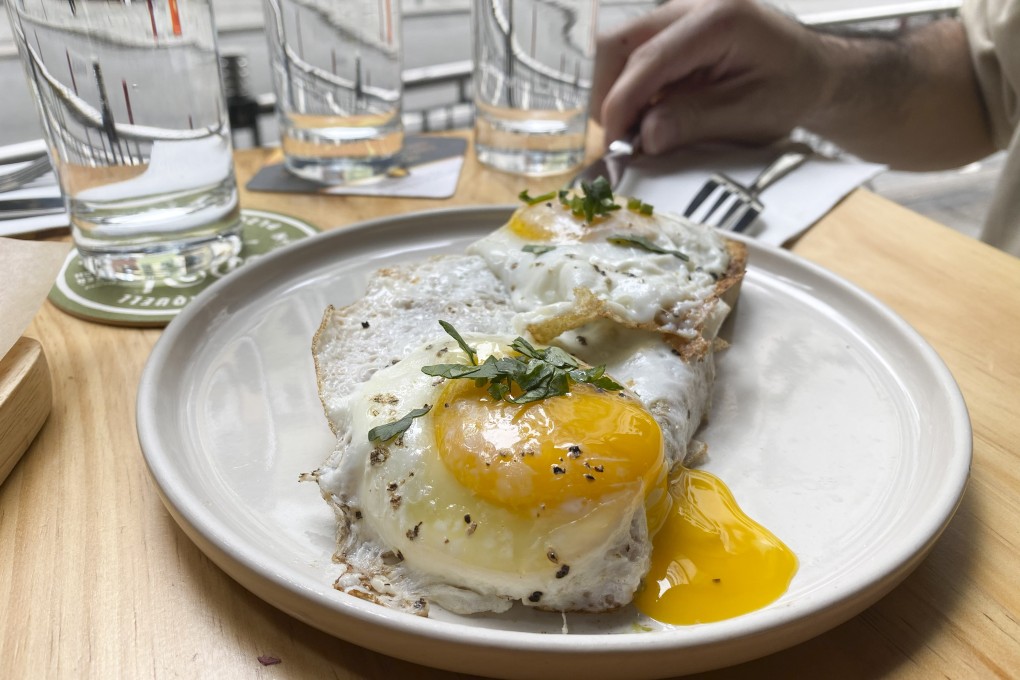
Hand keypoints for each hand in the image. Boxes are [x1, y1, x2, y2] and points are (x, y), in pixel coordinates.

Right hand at [592, 0, 828, 153]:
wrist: (813, 72)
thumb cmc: (792, 88)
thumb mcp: (750, 114)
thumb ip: (695, 121)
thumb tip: (645, 137)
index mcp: (720, 17)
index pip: (649, 57)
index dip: (622, 104)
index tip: (613, 144)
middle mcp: (692, 5)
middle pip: (619, 43)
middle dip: (609, 95)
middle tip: (618, 141)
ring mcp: (677, 15)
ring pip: (619, 51)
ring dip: (617, 95)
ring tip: (633, 133)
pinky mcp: (671, 31)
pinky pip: (633, 58)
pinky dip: (631, 92)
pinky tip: (646, 119)